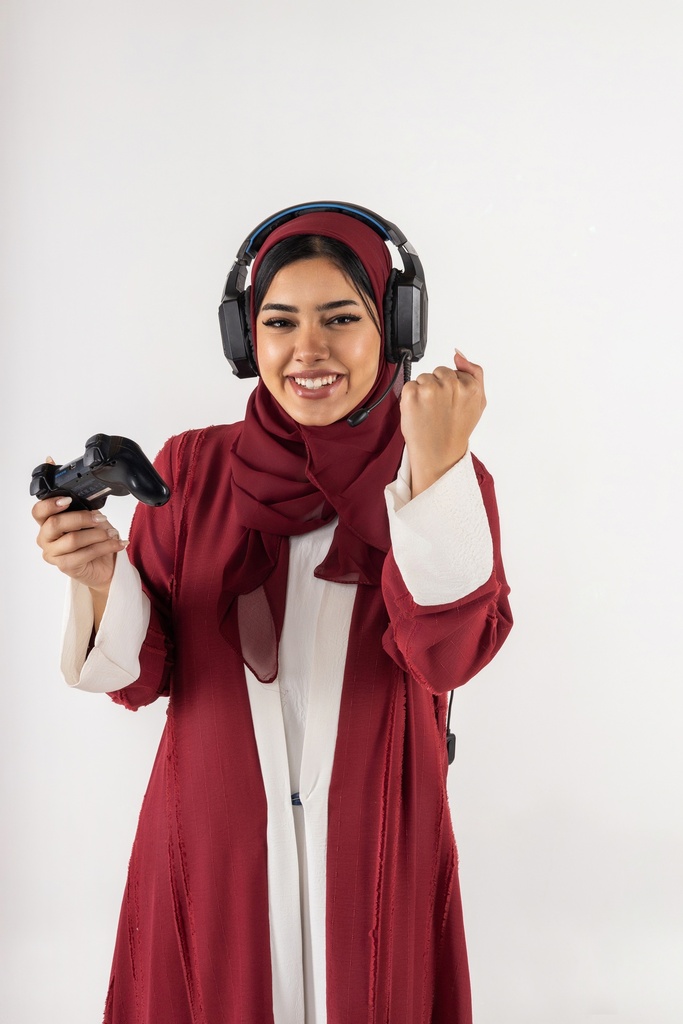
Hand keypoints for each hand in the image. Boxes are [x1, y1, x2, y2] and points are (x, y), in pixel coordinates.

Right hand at [33, 460, 127, 594]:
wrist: (103, 564)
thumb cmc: (92, 536)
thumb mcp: (86, 512)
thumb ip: (74, 494)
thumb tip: (51, 460)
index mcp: (46, 521)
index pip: (39, 510)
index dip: (52, 503)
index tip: (69, 499)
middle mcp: (45, 537)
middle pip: (56, 523)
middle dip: (82, 517)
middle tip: (102, 517)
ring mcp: (53, 553)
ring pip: (73, 539)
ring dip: (98, 534)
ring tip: (112, 532)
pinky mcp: (66, 567)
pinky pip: (86, 554)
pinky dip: (106, 546)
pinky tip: (118, 542)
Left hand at [399, 350, 485, 496]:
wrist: (438, 454)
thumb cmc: (456, 429)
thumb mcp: (478, 402)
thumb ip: (474, 373)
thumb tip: (459, 354)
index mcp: (470, 386)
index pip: (454, 372)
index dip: (451, 389)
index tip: (451, 405)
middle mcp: (451, 385)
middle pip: (438, 372)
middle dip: (437, 387)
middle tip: (439, 410)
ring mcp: (430, 389)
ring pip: (424, 378)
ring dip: (423, 392)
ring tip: (429, 413)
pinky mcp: (411, 395)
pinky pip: (409, 385)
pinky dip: (410, 398)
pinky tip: (418, 413)